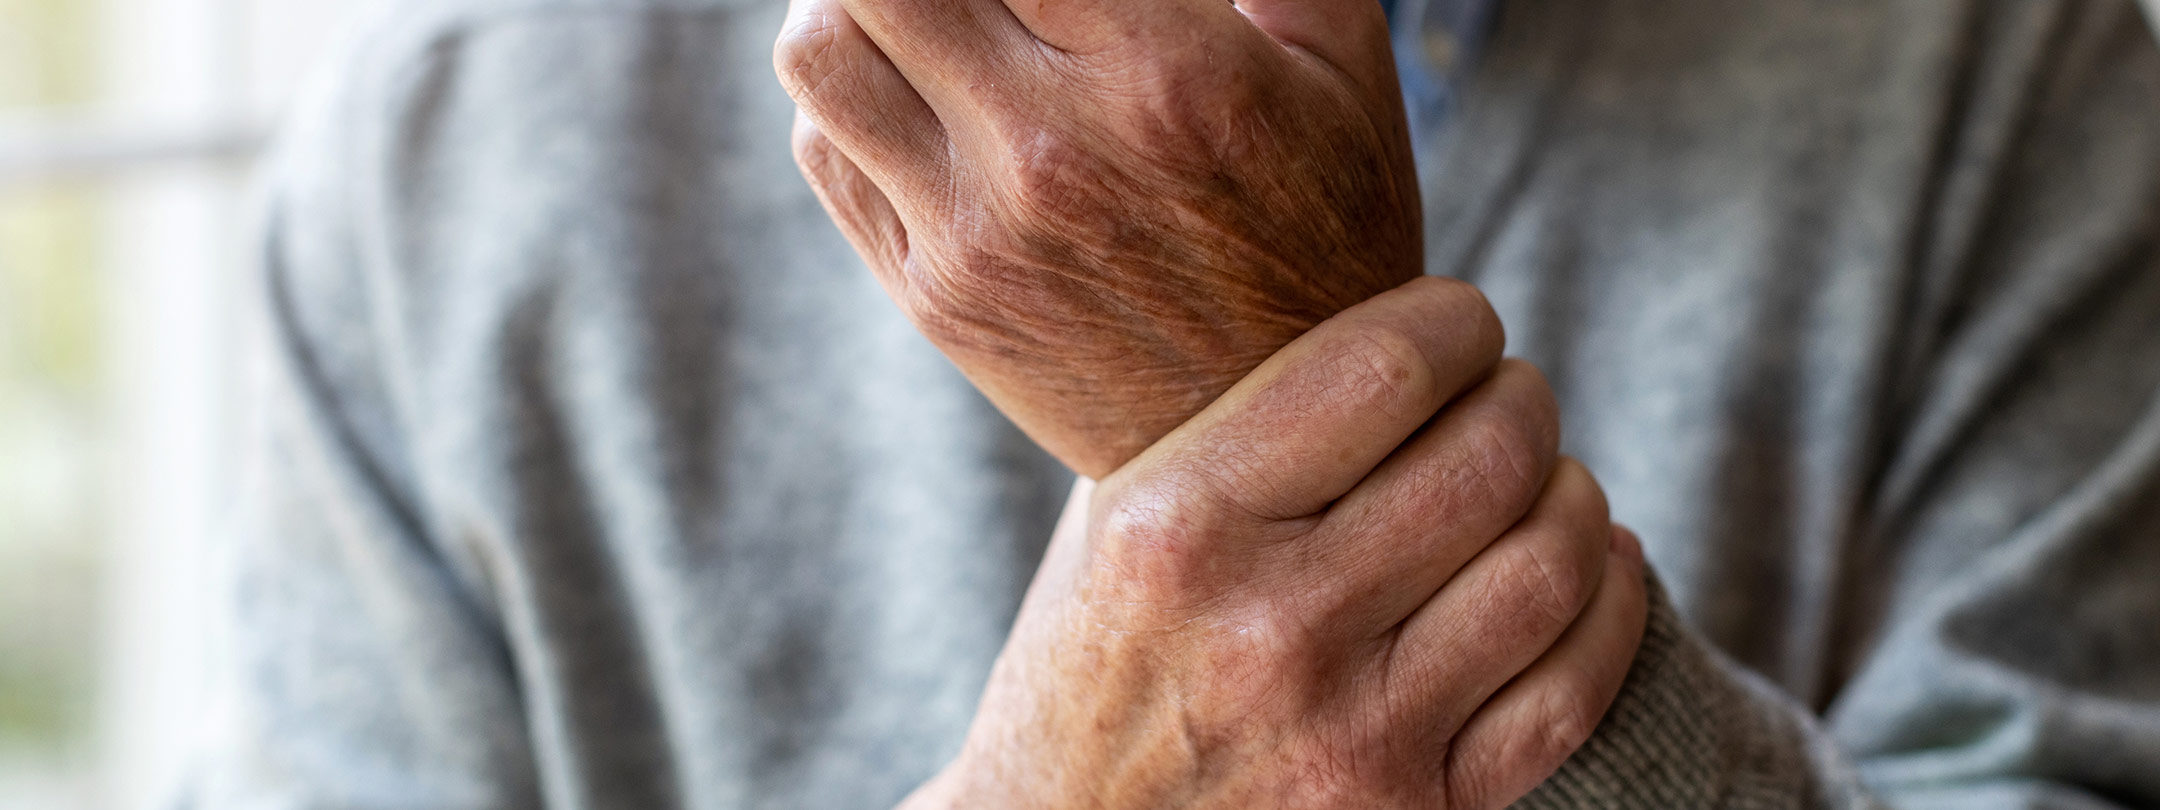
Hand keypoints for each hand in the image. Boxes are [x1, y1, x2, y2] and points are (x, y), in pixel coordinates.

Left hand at [775, 0, 1421, 476]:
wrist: (1286, 439)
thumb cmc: (1326, 224)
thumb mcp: (1340, 58)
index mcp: (1165, 75)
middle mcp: (1051, 153)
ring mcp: (976, 234)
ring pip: (819, 50)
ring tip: (918, 5)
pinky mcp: (932, 295)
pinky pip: (825, 151)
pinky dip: (847, 91)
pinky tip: (914, 86)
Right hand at [903, 279, 1649, 809]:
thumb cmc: (1091, 665)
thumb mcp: (1107, 521)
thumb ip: (1222, 419)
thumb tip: (1366, 304)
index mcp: (1180, 527)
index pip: (1383, 368)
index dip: (1454, 321)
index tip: (1457, 323)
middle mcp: (1271, 629)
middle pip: (1490, 456)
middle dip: (1522, 400)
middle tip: (1504, 397)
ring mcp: (1353, 733)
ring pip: (1552, 562)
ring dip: (1571, 495)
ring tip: (1541, 482)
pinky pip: (1574, 688)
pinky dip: (1609, 606)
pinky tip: (1591, 569)